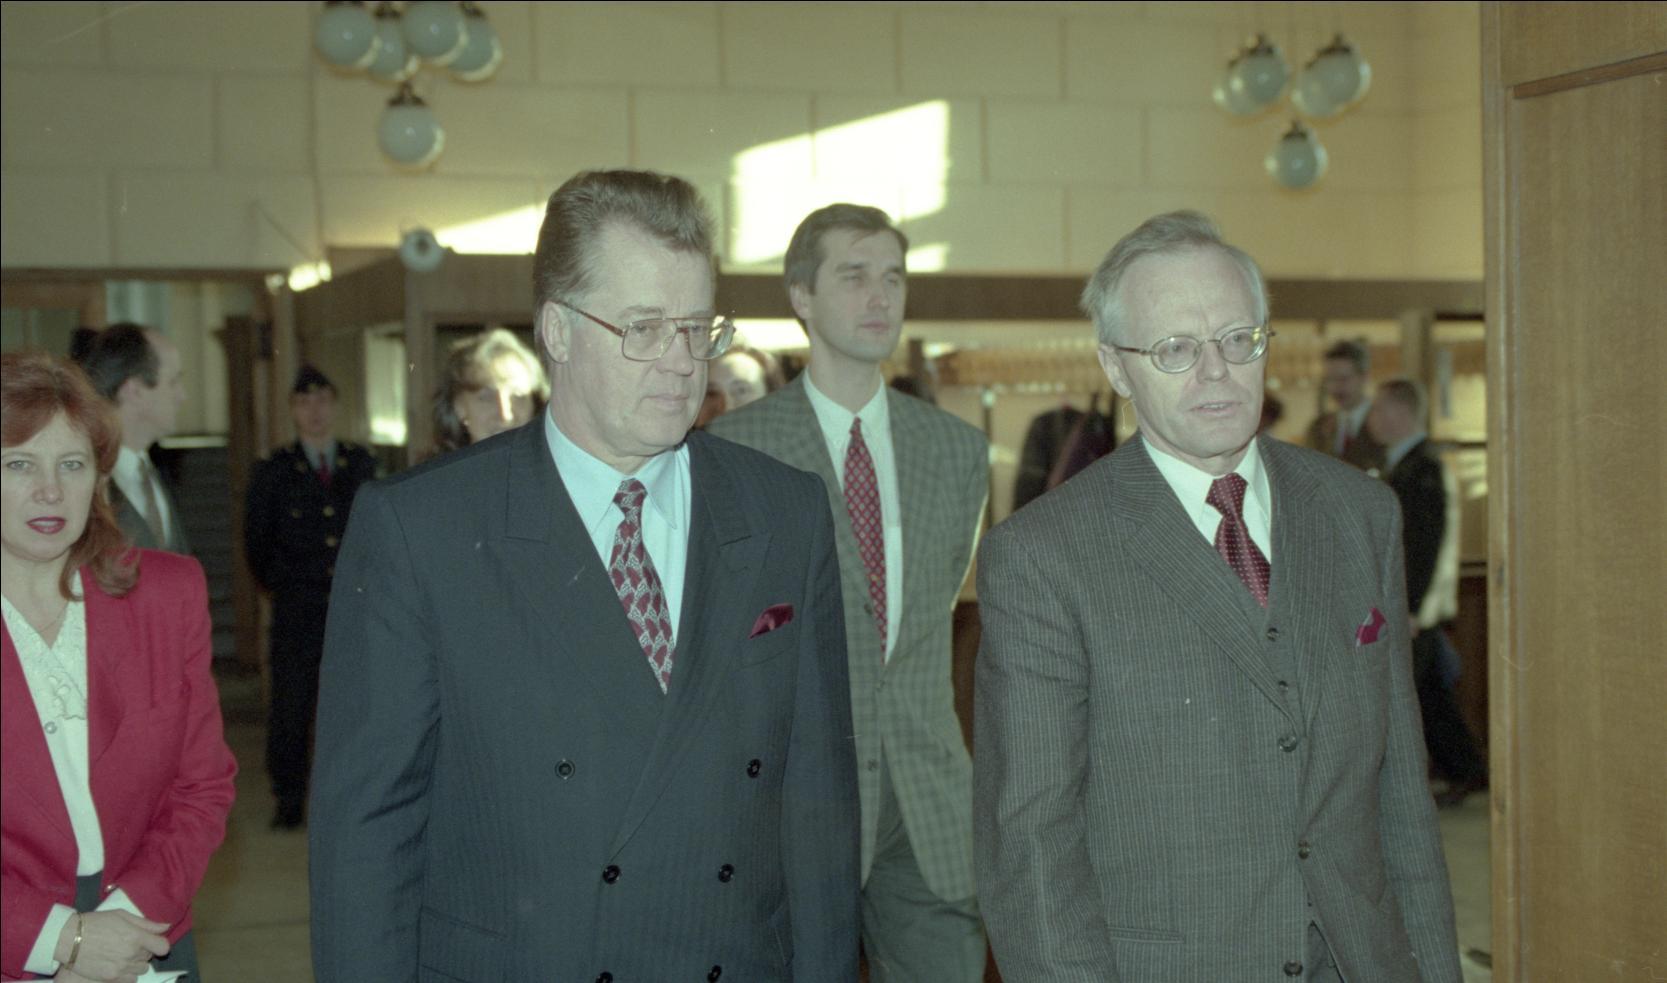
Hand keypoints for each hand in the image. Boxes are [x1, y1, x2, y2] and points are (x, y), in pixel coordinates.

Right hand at [55, 910, 170, 982]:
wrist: (68, 939)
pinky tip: (118, 965)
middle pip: (150, 957)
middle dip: (143, 950)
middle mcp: (131, 954)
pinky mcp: (111, 978)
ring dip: (136, 963)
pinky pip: (131, 980)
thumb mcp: (122, 916)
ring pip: (142, 969)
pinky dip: (128, 974)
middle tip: (128, 944)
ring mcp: (121, 968)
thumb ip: (146, 923)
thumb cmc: (95, 923)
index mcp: (136, 936)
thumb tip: (166, 927)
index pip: (163, 947)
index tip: (153, 941)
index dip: (159, 944)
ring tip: (122, 954)